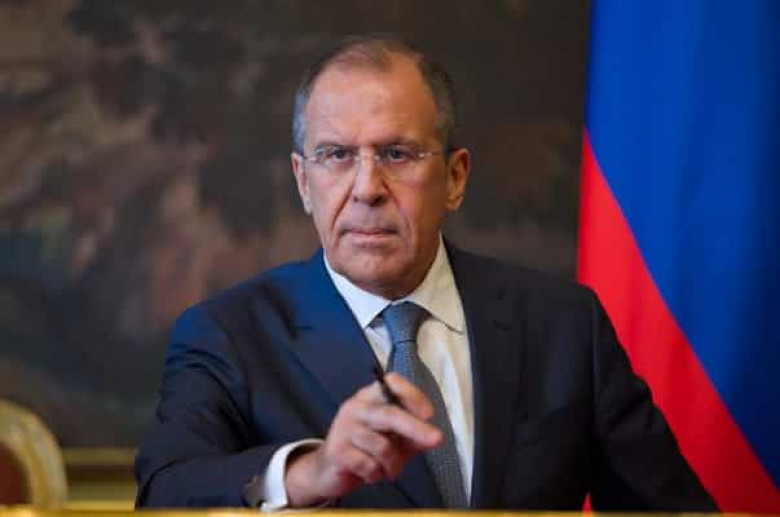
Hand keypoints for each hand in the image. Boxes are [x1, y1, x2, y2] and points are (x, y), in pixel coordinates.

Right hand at [283, 372, 441, 506]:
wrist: (327, 470)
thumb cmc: (366, 450)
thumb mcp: (393, 440)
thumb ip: (412, 436)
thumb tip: (433, 437)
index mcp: (371, 397)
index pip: (391, 384)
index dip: (412, 395)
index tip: (428, 414)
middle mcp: (356, 407)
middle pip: (389, 414)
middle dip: (415, 428)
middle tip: (437, 439)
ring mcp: (344, 427)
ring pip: (382, 446)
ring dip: (393, 465)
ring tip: (390, 470)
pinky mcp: (337, 450)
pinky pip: (368, 464)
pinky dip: (376, 474)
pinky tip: (372, 474)